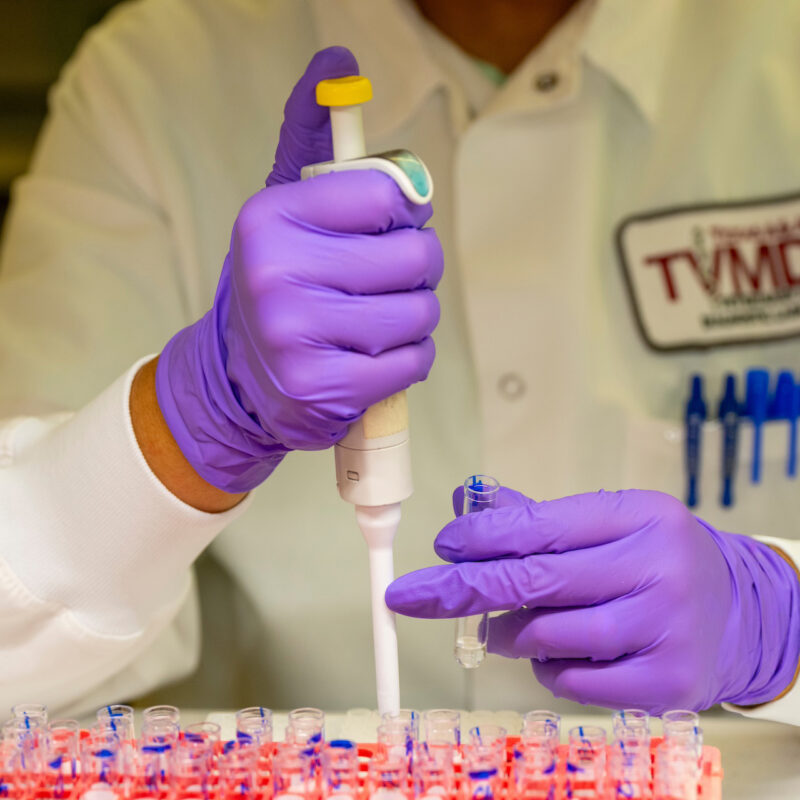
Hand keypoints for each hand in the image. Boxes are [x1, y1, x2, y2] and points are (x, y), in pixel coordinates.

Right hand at [154, 48, 442, 491]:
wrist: (240, 380)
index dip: (404, 214)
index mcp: (270, 216)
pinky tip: (377, 358)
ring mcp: (295, 334)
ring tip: (378, 322)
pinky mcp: (321, 387)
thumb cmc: (280, 286)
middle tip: (387, 281)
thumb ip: (314, 138)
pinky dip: (410, 360)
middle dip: (416, 270)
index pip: (386, 194)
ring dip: (414, 319)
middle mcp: (275, 271)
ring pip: (419, 312)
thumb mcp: (285, 211)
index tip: (388, 229)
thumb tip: (338, 61)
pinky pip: (413, 362)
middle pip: (414, 254)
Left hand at [386, 487, 799, 713]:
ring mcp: (667, 628)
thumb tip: (462, 501)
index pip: (542, 525)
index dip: (483, 537)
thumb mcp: (607, 525)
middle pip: (539, 580)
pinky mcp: (669, 682)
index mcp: (639, 515)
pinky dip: (548, 670)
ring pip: (553, 636)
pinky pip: (578, 681)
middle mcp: (658, 567)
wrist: (735, 611)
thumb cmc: (652, 560)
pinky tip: (549, 656)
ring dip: (509, 635)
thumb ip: (536, 517)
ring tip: (496, 631)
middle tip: (413, 596)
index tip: (443, 545)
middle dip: (465, 588)